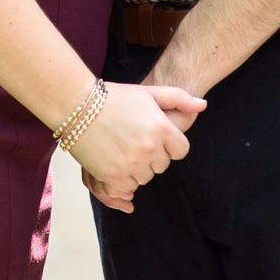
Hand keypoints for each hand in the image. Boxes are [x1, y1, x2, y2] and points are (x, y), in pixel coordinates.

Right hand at [67, 81, 203, 204]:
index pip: (181, 151)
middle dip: (153, 156)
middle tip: (134, 139)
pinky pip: (128, 186)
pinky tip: (114, 159)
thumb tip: (202, 105)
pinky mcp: (113, 175)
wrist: (77, 105)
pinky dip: (124, 177)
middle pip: (163, 165)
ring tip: (122, 148)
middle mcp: (150, 148)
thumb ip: (179, 99)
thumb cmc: (115, 97)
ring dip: (138, 168)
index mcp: (162, 129)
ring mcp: (131, 164)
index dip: (169, 145)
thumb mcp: (149, 92)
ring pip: (146, 177)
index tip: (154, 137)